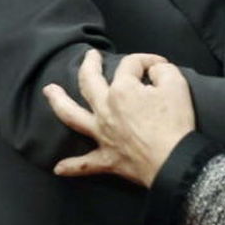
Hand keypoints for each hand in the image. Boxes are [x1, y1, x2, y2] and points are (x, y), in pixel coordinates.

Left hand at [44, 50, 196, 187]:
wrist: (174, 161)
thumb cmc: (175, 123)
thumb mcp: (177, 86)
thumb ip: (163, 70)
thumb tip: (155, 70)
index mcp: (121, 90)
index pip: (130, 65)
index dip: (146, 61)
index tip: (160, 65)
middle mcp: (105, 109)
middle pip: (90, 81)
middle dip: (89, 65)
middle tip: (90, 56)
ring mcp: (102, 134)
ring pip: (72, 116)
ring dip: (58, 102)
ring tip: (48, 91)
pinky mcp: (106, 158)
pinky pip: (85, 164)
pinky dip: (71, 166)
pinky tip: (58, 167)